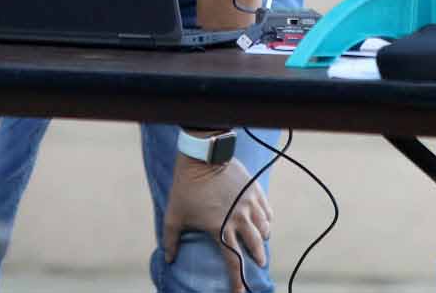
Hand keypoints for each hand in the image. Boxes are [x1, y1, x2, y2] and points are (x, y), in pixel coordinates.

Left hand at [162, 155, 270, 291]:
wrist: (202, 157)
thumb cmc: (186, 188)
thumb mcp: (174, 216)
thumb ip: (171, 240)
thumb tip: (169, 259)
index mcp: (221, 229)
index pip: (233, 261)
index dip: (237, 281)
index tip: (240, 292)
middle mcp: (239, 219)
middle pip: (255, 246)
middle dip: (258, 259)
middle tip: (259, 265)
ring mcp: (249, 204)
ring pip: (264, 228)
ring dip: (263, 238)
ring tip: (260, 242)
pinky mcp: (254, 190)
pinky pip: (267, 210)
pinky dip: (267, 219)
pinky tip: (263, 221)